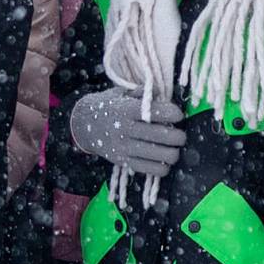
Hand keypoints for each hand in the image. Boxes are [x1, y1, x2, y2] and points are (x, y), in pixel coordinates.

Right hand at [69, 88, 186, 178]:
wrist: (84, 126)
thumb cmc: (109, 106)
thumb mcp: (122, 93)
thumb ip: (143, 92)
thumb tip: (163, 93)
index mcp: (126, 110)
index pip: (157, 112)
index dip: (174, 114)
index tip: (178, 115)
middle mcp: (125, 129)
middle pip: (162, 136)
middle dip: (179, 136)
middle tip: (180, 135)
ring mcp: (124, 148)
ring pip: (161, 155)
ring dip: (174, 153)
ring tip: (173, 148)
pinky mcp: (123, 162)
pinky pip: (151, 170)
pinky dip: (163, 167)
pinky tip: (163, 160)